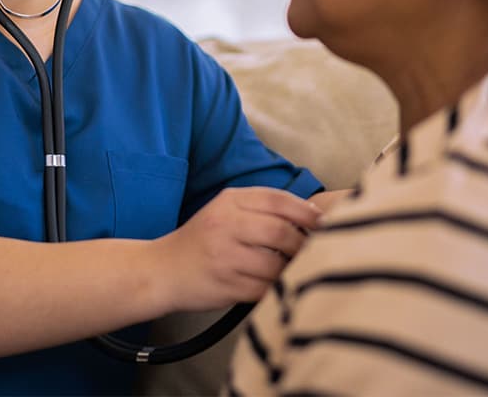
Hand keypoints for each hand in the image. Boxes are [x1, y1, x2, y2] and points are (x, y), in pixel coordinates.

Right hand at [152, 187, 321, 311]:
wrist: (163, 270)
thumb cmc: (203, 240)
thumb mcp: (225, 211)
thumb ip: (262, 208)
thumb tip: (312, 215)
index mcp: (229, 201)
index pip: (277, 199)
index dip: (306, 211)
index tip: (324, 222)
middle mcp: (225, 225)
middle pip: (281, 232)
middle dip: (304, 243)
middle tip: (315, 250)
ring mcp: (224, 256)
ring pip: (276, 264)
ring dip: (293, 269)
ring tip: (297, 268)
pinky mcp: (225, 285)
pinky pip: (264, 289)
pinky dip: (278, 288)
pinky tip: (280, 285)